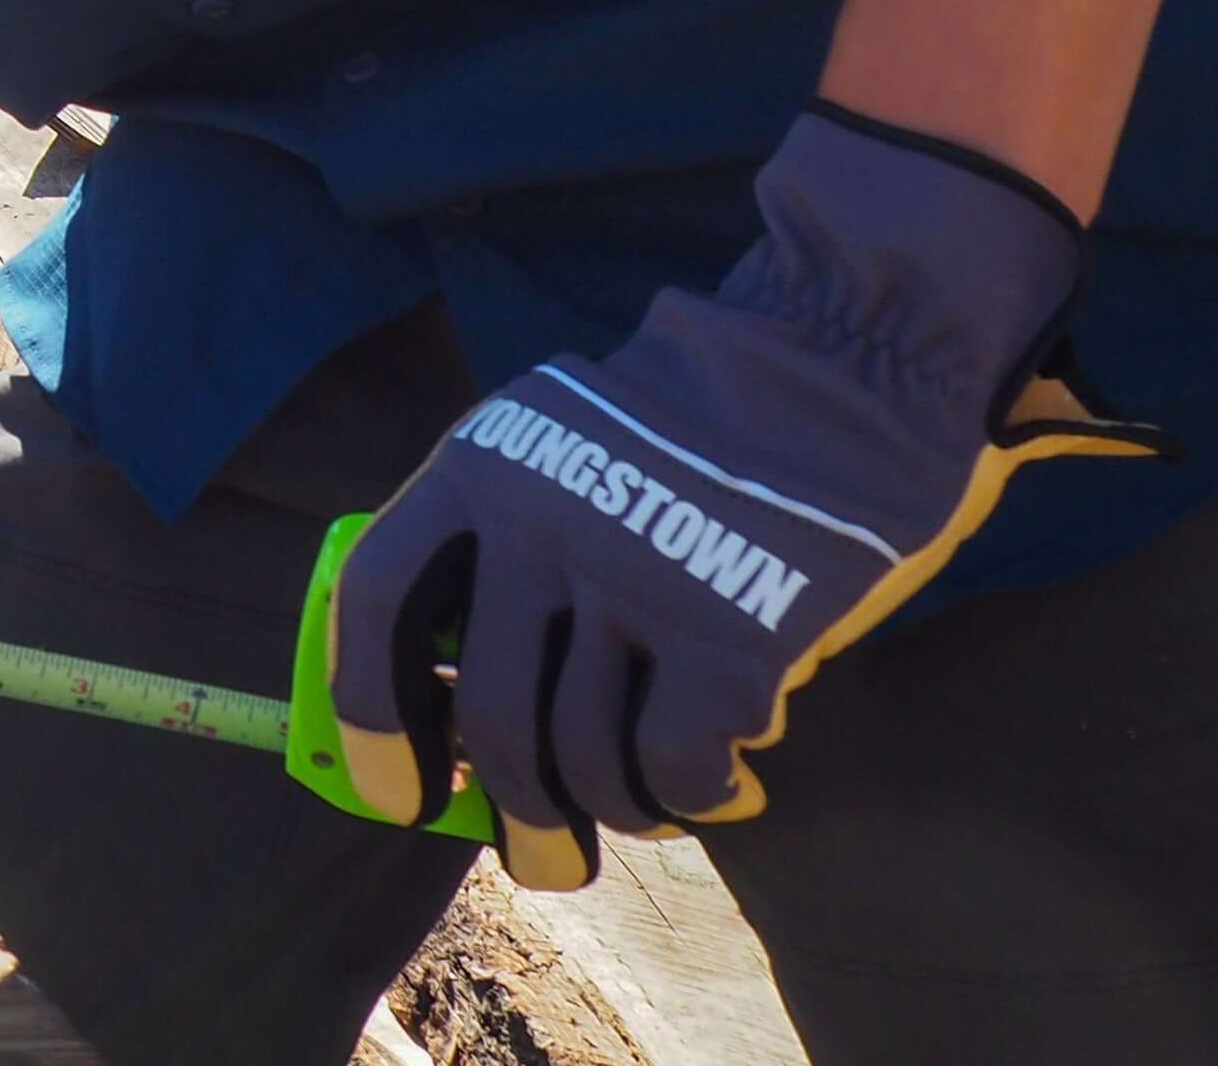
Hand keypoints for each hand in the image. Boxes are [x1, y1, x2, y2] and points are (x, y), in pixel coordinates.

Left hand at [325, 107, 1158, 888]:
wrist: (849, 365)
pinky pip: (680, 770)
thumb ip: (497, 550)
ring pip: (586, 758)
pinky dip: (700, 797)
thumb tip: (455, 724)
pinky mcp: (728, 638)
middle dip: (515, 810)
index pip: (375, 601)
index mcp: (480, 464)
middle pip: (489, 712)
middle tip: (545, 853)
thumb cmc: (699, 426)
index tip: (397, 795)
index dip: (368, 714)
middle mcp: (541, 522)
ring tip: (652, 804)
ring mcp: (632, 581)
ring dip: (617, 809)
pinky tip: (729, 781)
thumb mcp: (558, 443)